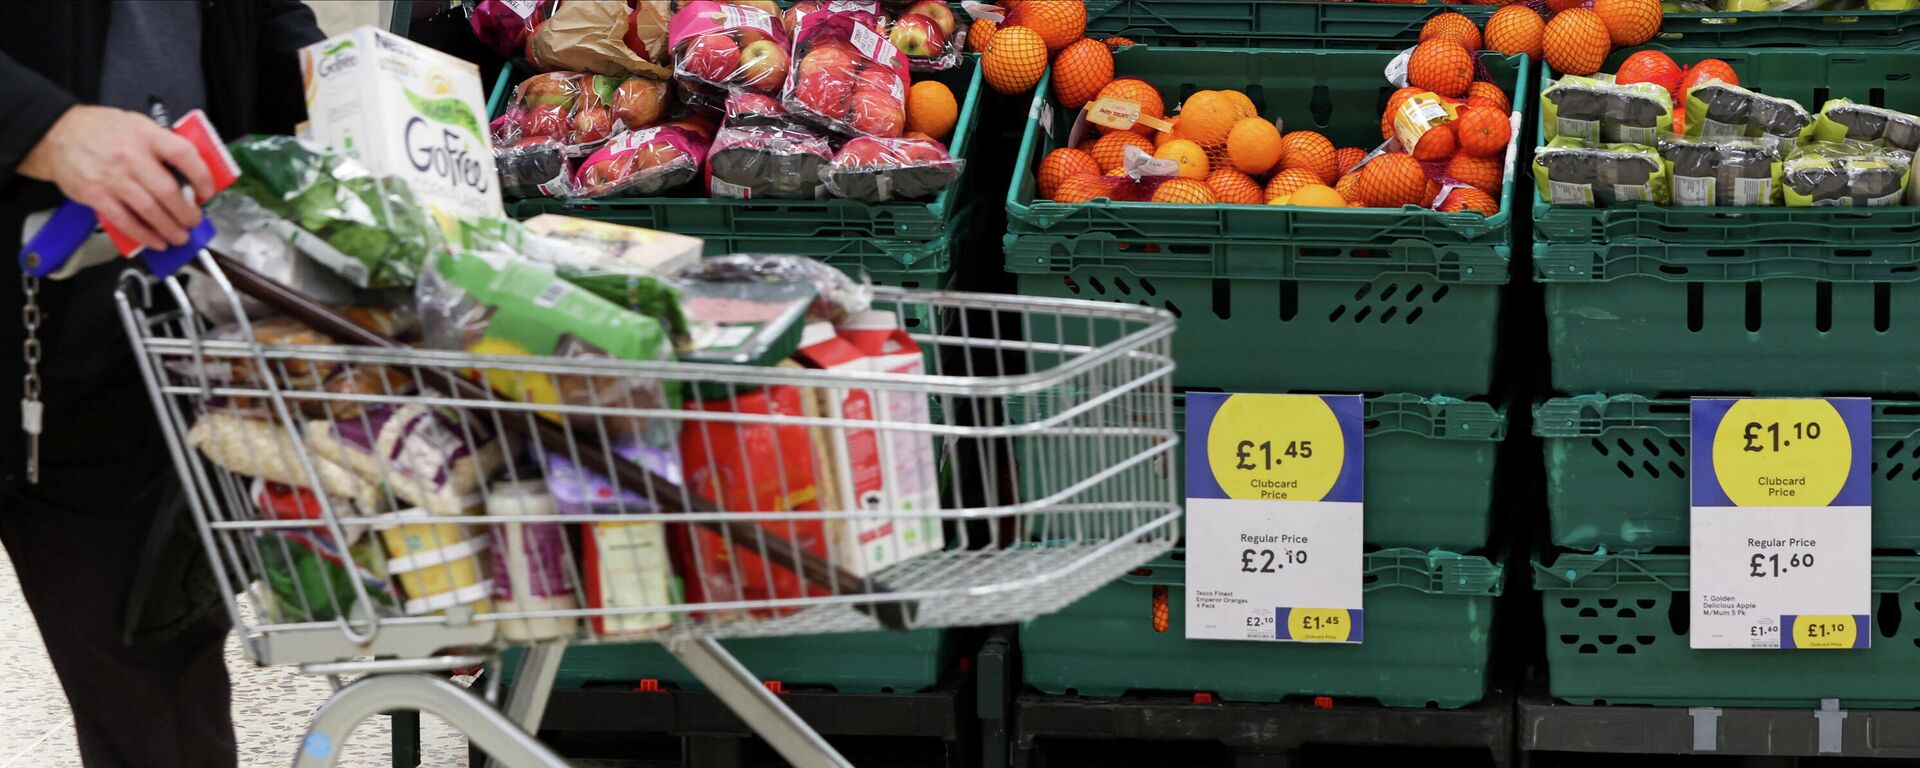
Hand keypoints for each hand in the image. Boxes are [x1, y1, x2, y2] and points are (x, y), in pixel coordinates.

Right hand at [17, 105, 216, 250]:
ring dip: (169, 228)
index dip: (202, 177)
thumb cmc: (100, 130)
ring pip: (149, 210)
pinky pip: (125, 221)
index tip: (207, 192)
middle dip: (187, 213)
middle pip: (168, 191)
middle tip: (194, 220)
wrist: (57, 134)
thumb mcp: (137, 125)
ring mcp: (113, 177)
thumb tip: (191, 171)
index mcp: (146, 135)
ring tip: (180, 236)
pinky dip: (144, 235)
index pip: (184, 155)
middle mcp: (130, 156)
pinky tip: (155, 240)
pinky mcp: (96, 195)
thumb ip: (163, 145)